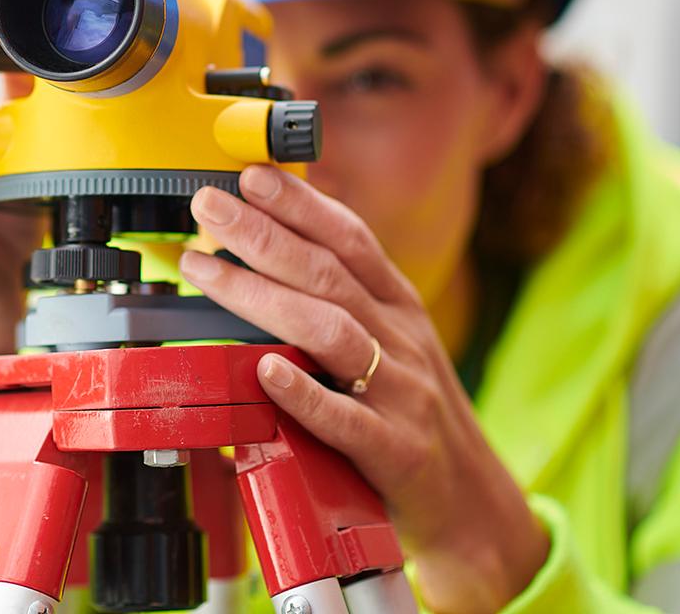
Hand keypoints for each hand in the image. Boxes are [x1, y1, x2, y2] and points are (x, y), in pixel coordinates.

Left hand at [178, 165, 548, 613]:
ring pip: (330, 331)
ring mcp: (401, 394)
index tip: (251, 175)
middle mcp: (403, 340)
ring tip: (208, 271)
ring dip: (263, 296)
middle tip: (209, 205)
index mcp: (399, 308)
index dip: (300, 203)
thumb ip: (342, 298)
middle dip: (263, 232)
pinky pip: (344, 417)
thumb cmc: (413, 415)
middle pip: (329, 274)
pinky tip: (263, 370)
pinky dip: (303, 392)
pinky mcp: (395, 450)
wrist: (471, 504)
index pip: (350, 239)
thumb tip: (273, 245)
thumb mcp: (390, 343)